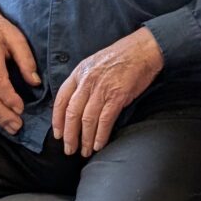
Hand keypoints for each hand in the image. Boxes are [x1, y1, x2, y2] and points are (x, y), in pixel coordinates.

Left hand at [52, 28, 163, 156]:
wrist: (143, 49)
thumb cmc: (121, 56)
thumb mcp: (94, 64)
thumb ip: (84, 82)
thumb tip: (78, 104)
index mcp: (79, 73)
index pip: (61, 100)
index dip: (57, 120)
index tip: (58, 134)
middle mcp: (87, 81)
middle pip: (72, 113)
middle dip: (69, 135)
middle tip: (69, 150)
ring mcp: (102, 89)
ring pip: (87, 120)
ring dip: (84, 139)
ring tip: (85, 151)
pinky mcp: (117, 96)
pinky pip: (105, 120)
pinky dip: (100, 135)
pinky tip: (98, 145)